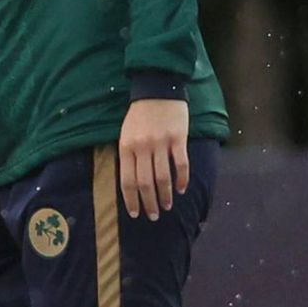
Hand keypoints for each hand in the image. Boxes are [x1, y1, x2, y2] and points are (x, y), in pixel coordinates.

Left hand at [118, 99, 189, 220]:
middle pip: (145, 183)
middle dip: (149, 203)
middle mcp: (142, 148)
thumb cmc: (139, 115)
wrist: (157, 90)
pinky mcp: (178, 139)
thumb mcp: (126, 134)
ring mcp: (160, 144)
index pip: (127, 181)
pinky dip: (181, 179)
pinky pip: (181, 164)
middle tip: (154, 216)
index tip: (135, 214)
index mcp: (126, 148)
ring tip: (167, 206)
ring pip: (163, 177)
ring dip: (165, 195)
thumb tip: (131, 183)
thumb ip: (128, 156)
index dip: (131, 200)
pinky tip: (181, 189)